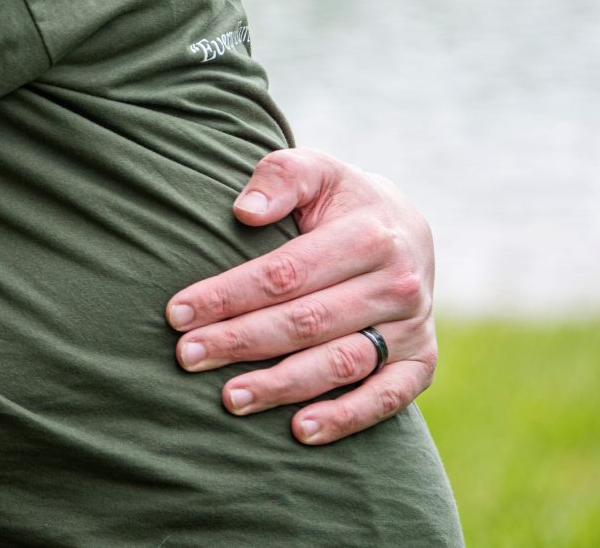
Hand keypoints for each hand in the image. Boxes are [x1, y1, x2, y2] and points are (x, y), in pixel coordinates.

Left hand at [163, 149, 436, 444]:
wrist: (403, 227)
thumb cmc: (340, 200)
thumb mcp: (316, 169)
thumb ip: (281, 177)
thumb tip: (245, 210)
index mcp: (369, 235)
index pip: (285, 274)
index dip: (229, 295)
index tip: (178, 312)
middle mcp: (397, 284)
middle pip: (306, 322)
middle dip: (240, 341)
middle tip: (186, 356)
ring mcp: (412, 327)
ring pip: (340, 364)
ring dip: (282, 386)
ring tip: (230, 397)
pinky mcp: (421, 362)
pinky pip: (386, 398)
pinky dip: (346, 417)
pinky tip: (300, 430)